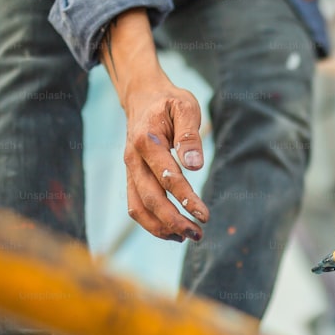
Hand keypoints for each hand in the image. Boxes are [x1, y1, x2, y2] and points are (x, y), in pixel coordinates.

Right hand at [121, 79, 208, 241]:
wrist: (143, 98)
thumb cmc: (169, 102)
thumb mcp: (185, 107)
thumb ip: (189, 135)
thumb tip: (195, 165)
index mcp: (146, 141)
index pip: (167, 177)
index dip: (186, 198)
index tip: (205, 214)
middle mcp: (133, 159)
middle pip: (150, 199)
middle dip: (174, 220)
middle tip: (198, 234)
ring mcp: (129, 170)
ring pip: (138, 208)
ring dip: (161, 227)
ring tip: (188, 236)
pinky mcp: (131, 178)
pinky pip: (136, 206)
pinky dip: (152, 223)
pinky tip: (174, 231)